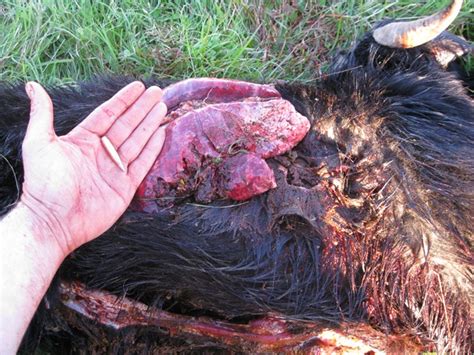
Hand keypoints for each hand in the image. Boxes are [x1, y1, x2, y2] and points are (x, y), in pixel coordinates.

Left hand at [20, 81, 166, 256]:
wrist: (53, 221)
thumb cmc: (43, 183)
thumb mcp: (39, 143)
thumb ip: (42, 114)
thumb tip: (33, 86)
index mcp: (83, 141)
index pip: (107, 114)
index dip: (123, 100)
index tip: (137, 86)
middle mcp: (101, 153)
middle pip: (126, 125)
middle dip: (142, 108)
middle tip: (157, 92)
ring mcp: (114, 170)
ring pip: (137, 141)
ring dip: (149, 124)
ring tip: (162, 107)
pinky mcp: (124, 187)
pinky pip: (142, 164)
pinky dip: (152, 149)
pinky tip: (161, 133)